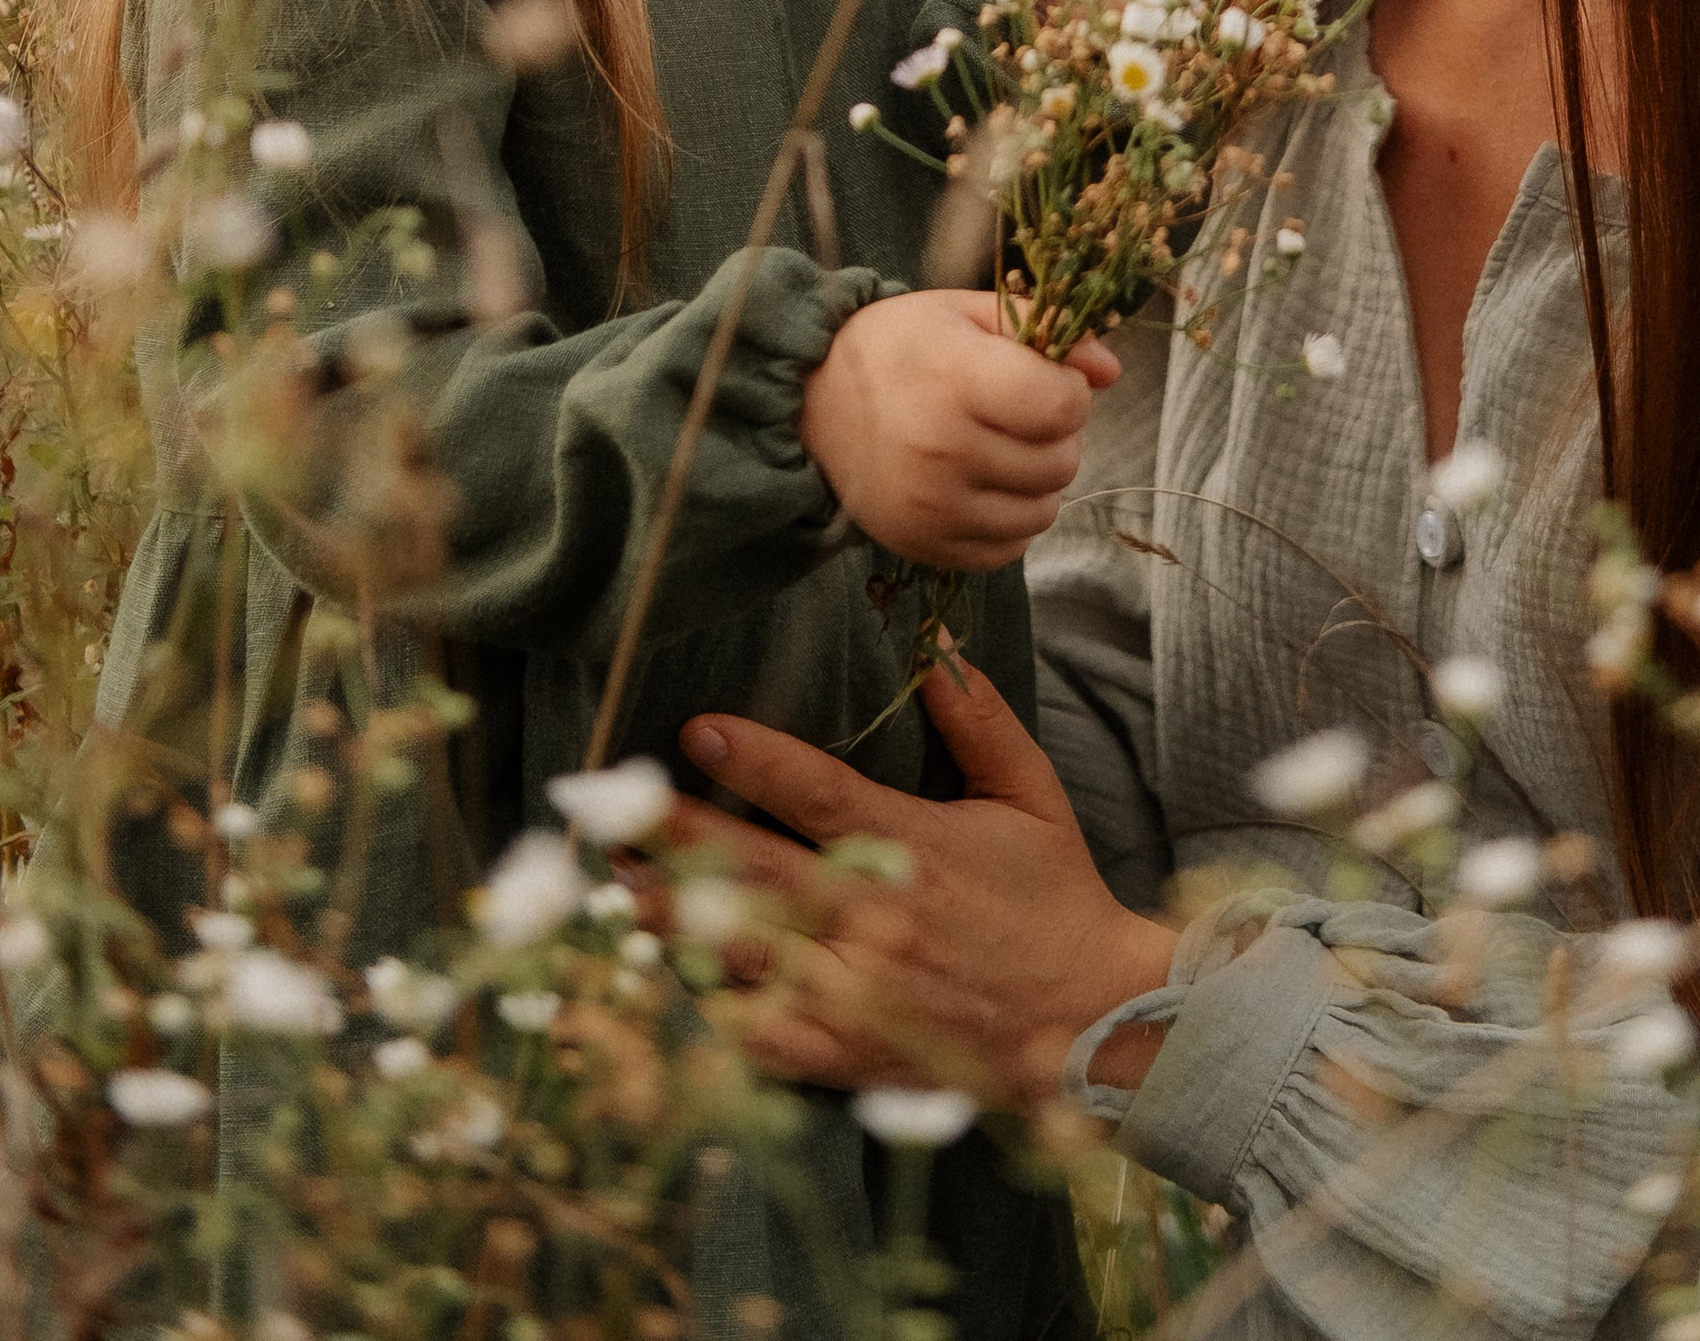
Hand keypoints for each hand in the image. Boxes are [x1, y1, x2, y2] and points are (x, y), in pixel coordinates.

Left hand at [664, 655, 1176, 1102]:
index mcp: (916, 850)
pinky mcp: (848, 1053)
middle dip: (677, 837)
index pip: (818, 796)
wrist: (1090, 1024)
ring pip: (744, 953)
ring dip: (673, 920)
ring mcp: (856, 994)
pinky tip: (671, 979)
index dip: (754, 760)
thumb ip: (979, 720)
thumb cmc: (1056, 900)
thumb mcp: (1030, 796)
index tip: (696, 729)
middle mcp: (875, 921)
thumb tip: (935, 646)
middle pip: (756, 872)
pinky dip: (714, 1008)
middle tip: (610, 811)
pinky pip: (763, 1035)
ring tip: (616, 888)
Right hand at [800, 293, 1118, 568]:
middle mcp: (942, 449)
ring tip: (1003, 448)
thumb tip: (1110, 371)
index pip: (1062, 406)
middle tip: (1019, 412)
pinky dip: (1011, 520)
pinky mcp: (924, 546)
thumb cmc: (901, 347)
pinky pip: (1009, 550)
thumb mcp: (966, 313)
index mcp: (955, 379)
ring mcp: (931, 507)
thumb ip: (1045, 329)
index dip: (1068, 390)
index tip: (1042, 377)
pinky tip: (983, 485)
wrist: (813, 402)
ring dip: (1039, 481)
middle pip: (1060, 461)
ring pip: (1043, 511)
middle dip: (1057, 435)